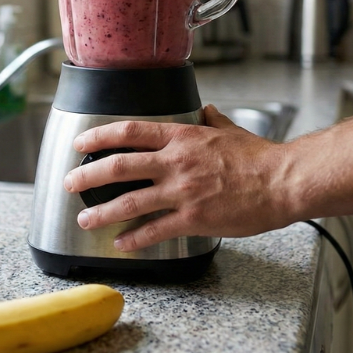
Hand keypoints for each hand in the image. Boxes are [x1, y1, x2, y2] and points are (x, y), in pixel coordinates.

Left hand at [64, 105, 292, 250]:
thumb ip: (212, 120)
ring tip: (85, 219)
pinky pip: (154, 230)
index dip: (99, 137)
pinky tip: (120, 243)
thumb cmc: (258, 157)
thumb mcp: (229, 129)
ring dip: (101, 212)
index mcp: (182, 137)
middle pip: (119, 166)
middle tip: (71, 183)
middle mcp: (176, 162)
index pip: (130, 132)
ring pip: (129, 201)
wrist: (282, 182)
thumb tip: (205, 110)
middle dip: (88, 176)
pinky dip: (133, 239)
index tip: (81, 144)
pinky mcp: (193, 218)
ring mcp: (182, 191)